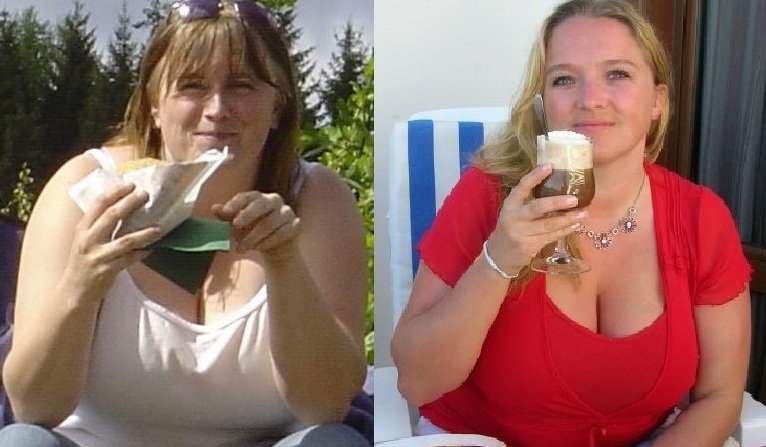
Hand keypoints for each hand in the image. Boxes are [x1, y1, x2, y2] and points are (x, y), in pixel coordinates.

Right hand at [65, 182, 162, 301]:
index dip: (115, 192)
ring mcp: (97, 255)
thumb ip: (99, 225)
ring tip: (159, 228)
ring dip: (145, 233)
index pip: (98, 204)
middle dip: (130, 203)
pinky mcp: (106, 271)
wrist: (74, 291)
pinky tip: (152, 250)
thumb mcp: (85, 240)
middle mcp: (88, 239)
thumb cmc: (84, 262)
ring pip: (125, 240)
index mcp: (83, 228)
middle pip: (111, 216)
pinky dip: (142, 254)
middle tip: (145, 194)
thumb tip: (125, 207)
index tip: (130, 184)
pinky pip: (128, 260)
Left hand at [212, 191, 300, 260]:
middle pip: (262, 204)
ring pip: (271, 222)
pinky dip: (268, 242)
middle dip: (248, 215)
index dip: (236, 203)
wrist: (276, 247)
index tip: (225, 212)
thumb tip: (214, 208)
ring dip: (255, 236)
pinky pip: (283, 233)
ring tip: (242, 248)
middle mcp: (274, 201)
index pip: (247, 196)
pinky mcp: (296, 225)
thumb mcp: (237, 226)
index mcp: (258, 197)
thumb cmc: (253, 232)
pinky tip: (259, 249)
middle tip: (235, 226)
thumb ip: (227, 217)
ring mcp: (287, 212)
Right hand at [488, 164, 586, 271]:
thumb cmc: (512, 227)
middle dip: (557, 203)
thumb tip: (558, 186)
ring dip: (567, 219)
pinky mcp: (529, 246)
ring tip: (583, 213)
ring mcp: (521, 233)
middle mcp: (514, 217)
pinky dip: (564, 231)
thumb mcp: (514, 212)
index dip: (535, 176)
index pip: (522, 187)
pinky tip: (575, 226)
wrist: (500, 254)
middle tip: (575, 199)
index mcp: (510, 204)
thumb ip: (529, 201)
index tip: (550, 166)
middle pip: (537, 207)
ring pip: (547, 225)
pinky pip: (550, 237)